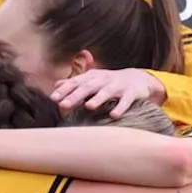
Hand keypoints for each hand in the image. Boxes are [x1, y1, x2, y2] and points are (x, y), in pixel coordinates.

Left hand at [50, 69, 164, 116]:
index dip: (64, 90)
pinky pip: (126, 101)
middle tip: (64, 105)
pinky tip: (114, 115)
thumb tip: (56, 85)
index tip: (53, 99)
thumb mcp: (92, 80)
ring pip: (107, 92)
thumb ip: (75, 83)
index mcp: (92, 77)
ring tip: (88, 106)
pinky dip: (120, 107)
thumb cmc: (109, 82)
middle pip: (88, 87)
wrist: (138, 79)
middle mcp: (104, 80)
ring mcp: (118, 86)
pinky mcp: (132, 93)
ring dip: (98, 99)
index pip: (76, 82)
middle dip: (76, 95)